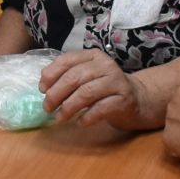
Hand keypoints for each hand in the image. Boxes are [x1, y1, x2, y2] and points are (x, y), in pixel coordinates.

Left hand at [39, 49, 159, 129]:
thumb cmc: (104, 88)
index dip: (51, 74)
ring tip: (59, 118)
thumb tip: (43, 87)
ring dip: (68, 107)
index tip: (41, 89)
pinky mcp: (123, 100)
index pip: (67, 60)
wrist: (138, 99)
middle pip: (74, 77)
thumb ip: (67, 76)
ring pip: (86, 93)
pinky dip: (87, 117)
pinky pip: (100, 108)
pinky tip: (80, 122)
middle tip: (47, 107)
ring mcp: (116, 82)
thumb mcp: (86, 77)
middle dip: (56, 94)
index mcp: (93, 56)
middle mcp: (105, 65)